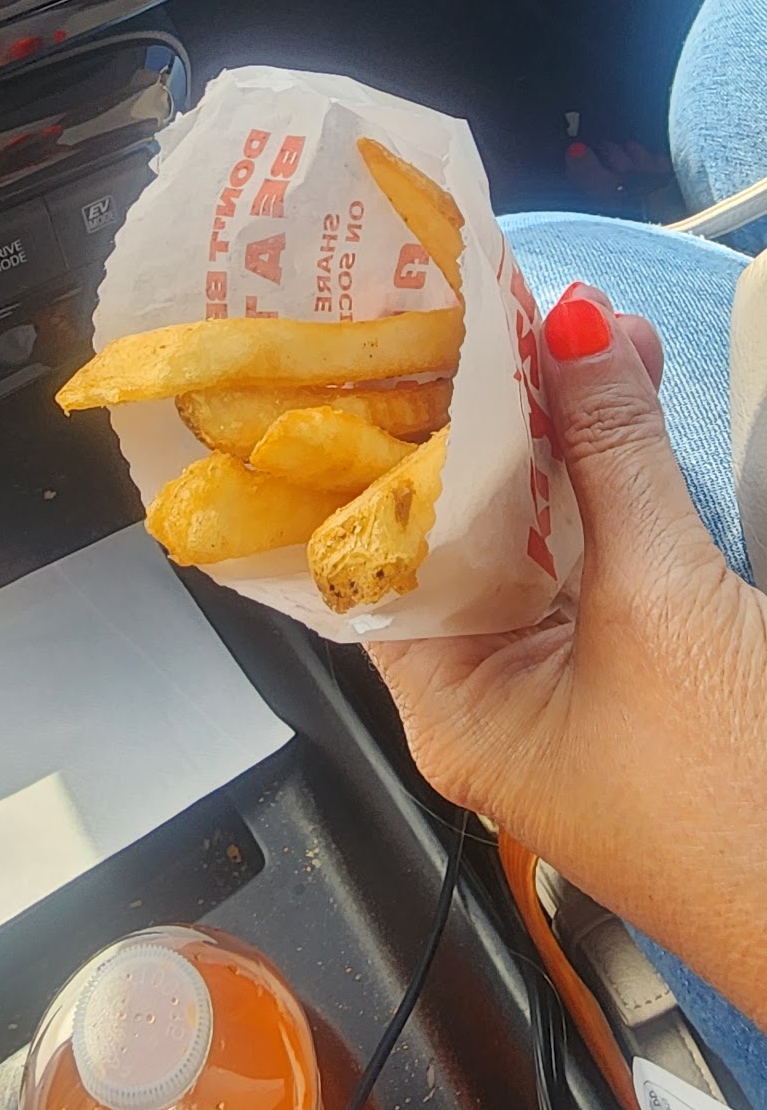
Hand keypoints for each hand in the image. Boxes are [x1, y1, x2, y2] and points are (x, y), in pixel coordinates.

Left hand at [371, 285, 766, 1026]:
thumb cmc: (738, 801)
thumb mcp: (662, 600)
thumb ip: (612, 453)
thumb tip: (572, 325)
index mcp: (447, 703)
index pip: (378, 543)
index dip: (387, 434)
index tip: (396, 336)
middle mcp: (483, 693)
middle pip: (458, 523)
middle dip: (492, 413)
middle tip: (509, 308)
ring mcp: (558, 680)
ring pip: (533, 528)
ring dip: (562, 434)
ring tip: (588, 331)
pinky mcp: (629, 666)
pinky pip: (593, 554)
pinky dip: (609, 478)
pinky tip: (623, 399)